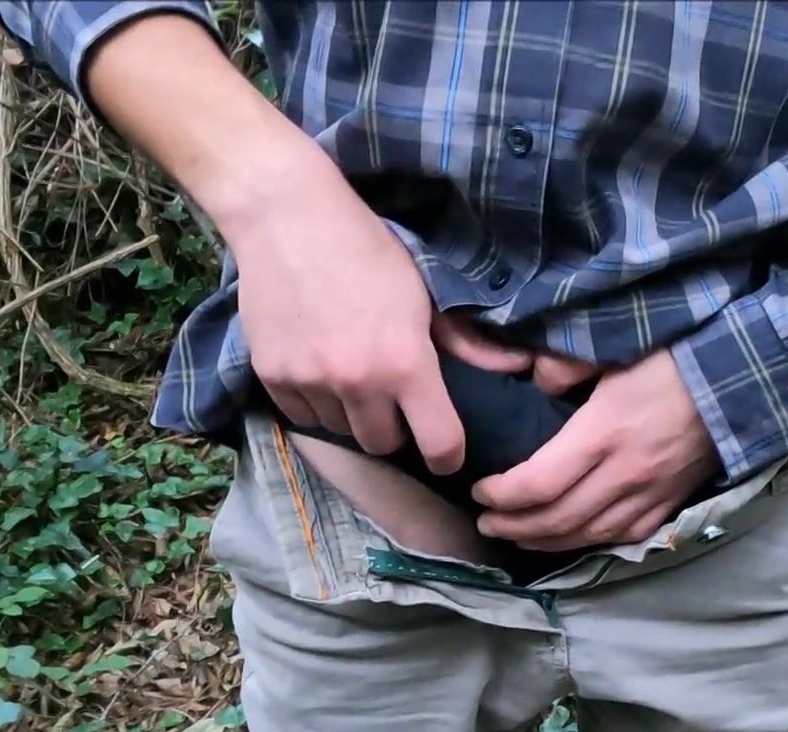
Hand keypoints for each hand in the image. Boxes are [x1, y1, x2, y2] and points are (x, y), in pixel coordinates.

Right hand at [224, 151, 525, 473]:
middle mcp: (358, 382)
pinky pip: (301, 415)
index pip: (438, 443)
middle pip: (383, 445)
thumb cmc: (366, 249)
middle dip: (393, 430)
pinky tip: (318, 368)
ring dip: (351, 414)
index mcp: (406, 363)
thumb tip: (516, 368)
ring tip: (351, 376)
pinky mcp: (271, 376)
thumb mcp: (423, 292)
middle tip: (392, 400)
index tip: (446, 457)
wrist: (286, 217)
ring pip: (340, 430)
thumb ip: (464, 341)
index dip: (447, 456)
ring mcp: (311, 382)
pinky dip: (314, 401)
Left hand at [472, 349, 720, 550]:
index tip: (480, 488)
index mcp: (605, 432)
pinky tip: (568, 538)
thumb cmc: (676, 356)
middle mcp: (624, 474)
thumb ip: (568, 363)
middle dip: (512, 526)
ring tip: (516, 535)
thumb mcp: (616, 347)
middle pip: (556, 520)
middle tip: (486, 522)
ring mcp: (649, 495)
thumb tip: (534, 381)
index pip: (539, 483)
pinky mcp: (669, 503)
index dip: (501, 495)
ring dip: (543, 542)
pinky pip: (621, 538)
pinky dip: (587, 543)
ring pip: (586, 536)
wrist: (742, 380)